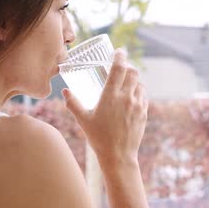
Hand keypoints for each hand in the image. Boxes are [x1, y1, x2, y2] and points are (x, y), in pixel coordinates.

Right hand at [62, 49, 148, 166]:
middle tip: (122, 66)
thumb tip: (64, 91)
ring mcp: (137, 105)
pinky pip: (144, 96)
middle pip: (133, 72)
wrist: (118, 156)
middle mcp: (126, 98)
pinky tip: (132, 96)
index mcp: (110, 96)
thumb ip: (73, 104)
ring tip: (127, 81)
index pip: (118, 68)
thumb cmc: (98, 138)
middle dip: (128, 66)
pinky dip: (139, 92)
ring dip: (134, 79)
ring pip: (140, 83)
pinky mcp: (144, 113)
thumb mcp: (83, 120)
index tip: (119, 51)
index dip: (120, 56)